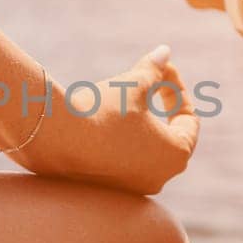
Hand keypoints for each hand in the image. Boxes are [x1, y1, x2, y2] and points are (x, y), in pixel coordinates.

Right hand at [13, 46, 199, 195]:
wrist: (53, 138)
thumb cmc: (101, 111)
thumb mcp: (132, 84)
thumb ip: (153, 69)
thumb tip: (165, 52)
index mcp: (176, 155)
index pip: (189, 120)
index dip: (177, 90)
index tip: (163, 70)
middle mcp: (159, 179)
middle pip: (170, 137)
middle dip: (161, 107)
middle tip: (147, 81)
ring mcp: (133, 188)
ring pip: (146, 151)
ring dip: (141, 125)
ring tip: (122, 101)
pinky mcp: (108, 190)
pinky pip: (123, 162)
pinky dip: (121, 141)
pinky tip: (102, 122)